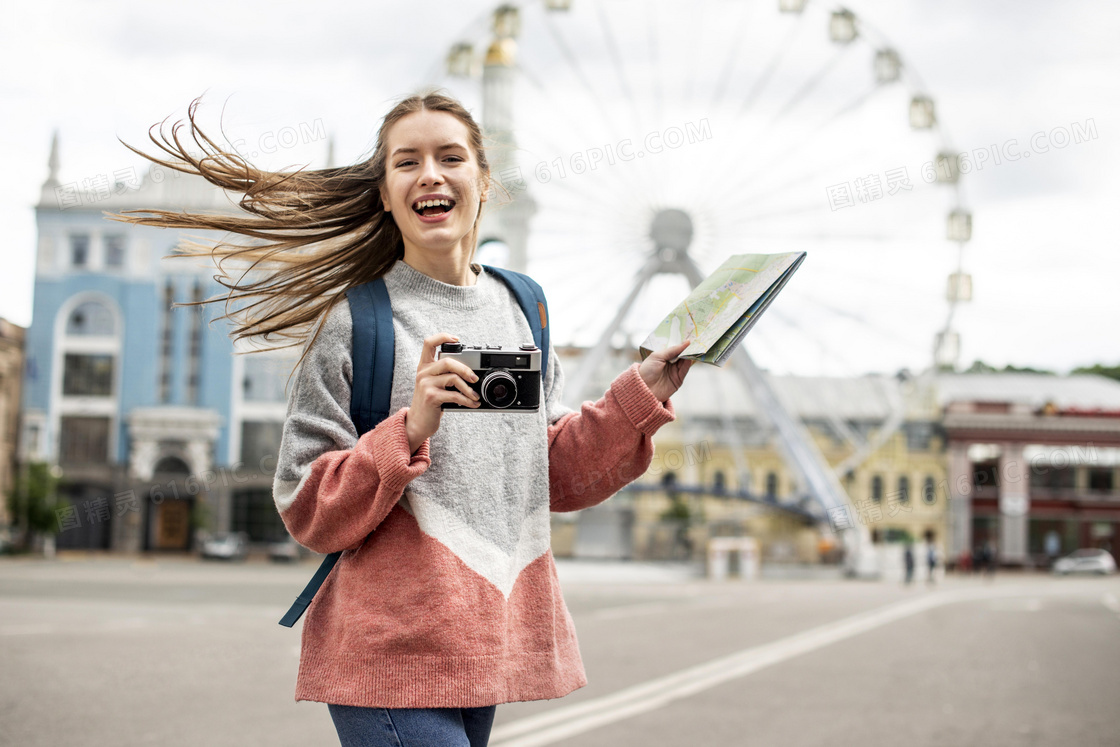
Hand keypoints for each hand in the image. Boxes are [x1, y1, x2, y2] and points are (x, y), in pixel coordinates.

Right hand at [405, 333, 481, 452]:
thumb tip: (471, 372)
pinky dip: (467, 400)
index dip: (442, 336)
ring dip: (469, 388)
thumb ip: (445, 374)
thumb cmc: (430, 402)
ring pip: (453, 378)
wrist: (418, 423)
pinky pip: (454, 395)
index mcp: (424, 366)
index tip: (457, 339)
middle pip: (448, 361)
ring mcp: (426, 384)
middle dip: (466, 369)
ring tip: (475, 396)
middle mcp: (423, 373)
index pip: (429, 343)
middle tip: (475, 378)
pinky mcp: (431, 397)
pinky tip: (472, 404)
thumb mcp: (433, 384)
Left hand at [638, 341, 694, 402]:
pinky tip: (690, 358)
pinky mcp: (678, 380)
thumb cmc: (647, 370)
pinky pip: (684, 370)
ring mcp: (674, 372)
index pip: (675, 349)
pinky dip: (688, 364)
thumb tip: (686, 342)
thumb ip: (672, 350)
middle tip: (695, 341)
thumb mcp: (658, 356)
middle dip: (688, 349)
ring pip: (685, 362)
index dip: (682, 344)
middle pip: (681, 355)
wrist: (643, 389)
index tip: (689, 338)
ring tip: (694, 348)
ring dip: (689, 355)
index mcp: (663, 357)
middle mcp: (670, 364)